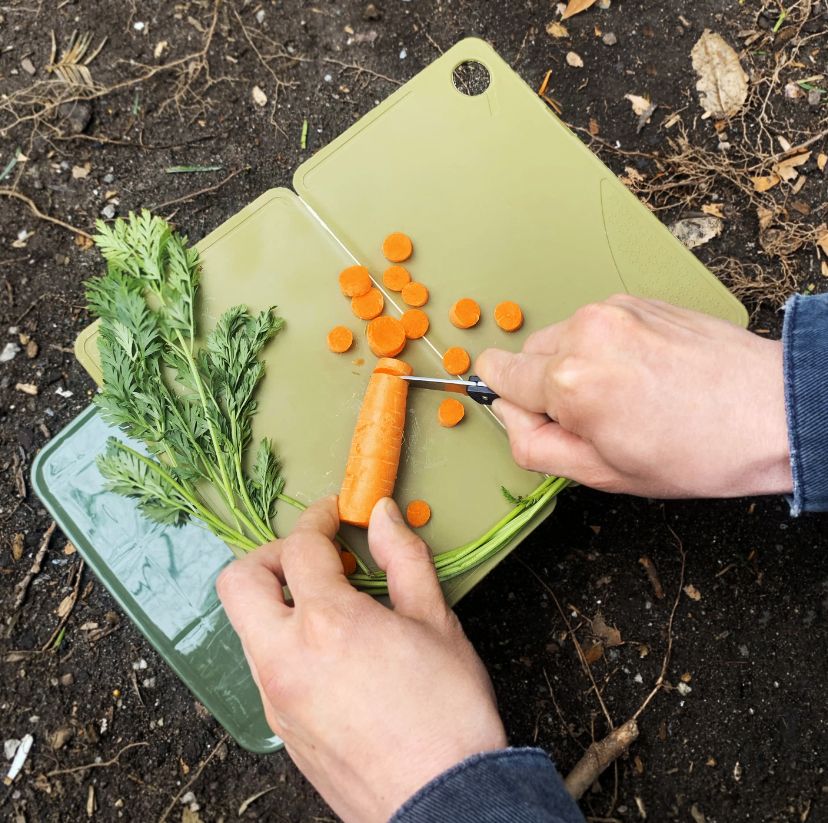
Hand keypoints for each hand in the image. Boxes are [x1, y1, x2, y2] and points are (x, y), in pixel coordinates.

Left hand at [217, 496, 506, 822]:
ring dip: (278, 601)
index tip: (336, 514)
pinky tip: (332, 651)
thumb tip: (382, 516)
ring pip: (247, 626)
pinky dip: (285, 641)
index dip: (319, 518)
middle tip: (315, 558)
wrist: (443, 804)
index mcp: (327, 624)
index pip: (301, 547)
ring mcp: (276, 698)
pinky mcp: (281, 727)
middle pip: (240, 581)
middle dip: (273, 555)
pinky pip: (264, 666)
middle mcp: (286, 659)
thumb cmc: (447, 714)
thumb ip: (403, 558)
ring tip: (331, 605)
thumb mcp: (436, 622)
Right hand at [476, 294, 791, 498]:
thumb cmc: (701, 450)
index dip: (512, 404)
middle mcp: (586, 332)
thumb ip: (535, 445)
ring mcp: (613, 310)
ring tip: (625, 393)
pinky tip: (640, 372)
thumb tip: (509, 415)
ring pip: (559, 338)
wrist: (773, 412)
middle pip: (525, 355)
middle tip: (592, 417)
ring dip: (575, 365)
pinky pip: (593, 324)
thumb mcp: (603, 474)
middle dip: (545, 386)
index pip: (496, 373)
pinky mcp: (636, 300)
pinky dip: (604, 347)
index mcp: (569, 380)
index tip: (535, 416)